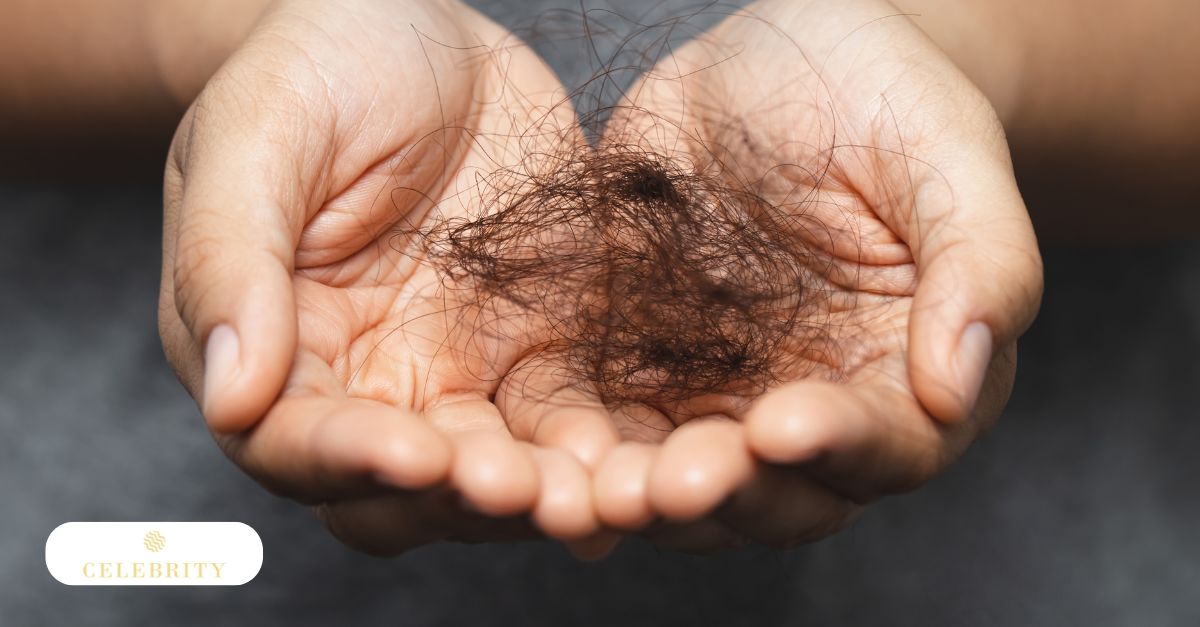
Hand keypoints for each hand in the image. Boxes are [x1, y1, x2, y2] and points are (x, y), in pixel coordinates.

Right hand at [158, 0, 603, 553]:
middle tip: (515, 489)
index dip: (349, 460)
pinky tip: (635, 463)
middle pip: (399, 488)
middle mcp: (366, 380)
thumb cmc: (314, 69)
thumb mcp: (254, 138)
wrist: (420, 32)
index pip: (293, 442)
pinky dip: (597, 451)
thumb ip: (229, 259)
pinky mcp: (538, 349)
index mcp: (278, 346)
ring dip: (538, 496)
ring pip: (491, 473)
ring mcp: (459, 371)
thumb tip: (231, 397)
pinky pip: (568, 419)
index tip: (415, 455)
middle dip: (455, 499)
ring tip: (589, 497)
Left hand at [586, 0, 1042, 548]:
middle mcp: (812, 408)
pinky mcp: (638, 365)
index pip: (886, 446)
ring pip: (682, 478)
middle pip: (778, 494)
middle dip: (728, 493)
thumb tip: (959, 384)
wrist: (781, 63)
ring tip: (599, 486)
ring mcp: (718, 394)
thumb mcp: (949, 163)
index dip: (839, 446)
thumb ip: (981, 268)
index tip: (784, 426)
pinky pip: (603, 421)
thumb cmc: (889, 102)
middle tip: (676, 482)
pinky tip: (540, 450)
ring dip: (640, 493)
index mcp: (905, 379)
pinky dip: (573, 447)